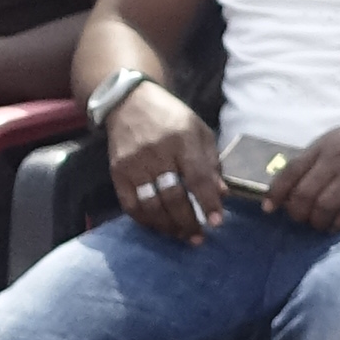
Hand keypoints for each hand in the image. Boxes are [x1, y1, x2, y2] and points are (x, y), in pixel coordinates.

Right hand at [109, 78, 226, 242]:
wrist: (130, 102)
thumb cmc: (171, 118)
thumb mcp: (199, 131)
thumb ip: (211, 162)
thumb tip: (221, 194)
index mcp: (183, 140)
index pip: (197, 177)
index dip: (208, 202)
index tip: (217, 222)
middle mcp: (157, 153)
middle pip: (173, 196)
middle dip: (188, 221)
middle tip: (199, 237)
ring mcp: (134, 164)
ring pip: (151, 205)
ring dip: (168, 226)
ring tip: (182, 236)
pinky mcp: (118, 172)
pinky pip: (130, 204)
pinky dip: (145, 221)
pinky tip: (159, 227)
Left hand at [261, 104, 339, 230]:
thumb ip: (322, 156)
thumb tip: (299, 181)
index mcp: (326, 144)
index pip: (290, 171)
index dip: (276, 193)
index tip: (269, 209)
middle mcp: (336, 158)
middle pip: (303, 194)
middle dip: (297, 213)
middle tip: (301, 220)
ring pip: (323, 207)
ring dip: (317, 222)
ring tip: (320, 225)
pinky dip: (339, 224)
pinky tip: (339, 226)